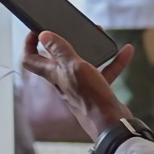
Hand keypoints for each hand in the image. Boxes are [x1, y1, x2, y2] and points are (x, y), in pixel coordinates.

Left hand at [20, 30, 135, 142]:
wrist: (110, 124)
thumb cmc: (89, 97)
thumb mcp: (73, 67)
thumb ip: (59, 50)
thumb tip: (43, 35)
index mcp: (53, 74)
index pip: (30, 59)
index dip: (29, 44)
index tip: (36, 30)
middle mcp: (63, 80)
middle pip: (57, 58)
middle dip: (65, 41)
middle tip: (73, 29)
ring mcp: (80, 86)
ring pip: (84, 62)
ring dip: (92, 49)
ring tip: (101, 36)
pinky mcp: (96, 91)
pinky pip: (104, 71)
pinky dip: (113, 62)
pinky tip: (124, 51)